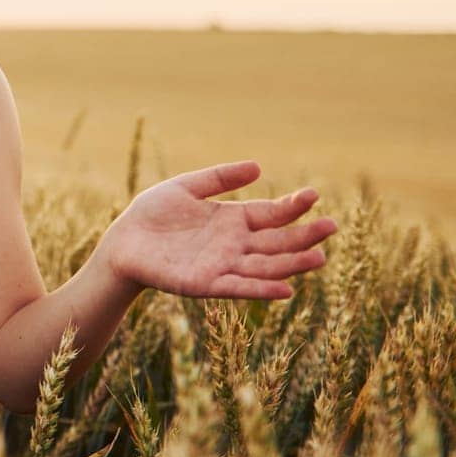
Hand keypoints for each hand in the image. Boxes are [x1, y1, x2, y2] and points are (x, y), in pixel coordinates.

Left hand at [101, 160, 337, 299]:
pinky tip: (286, 289)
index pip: (271, 214)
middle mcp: (234, 245)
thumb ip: (219, 178)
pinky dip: (261, 289)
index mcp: (232, 220)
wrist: (123, 241)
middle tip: (332, 227)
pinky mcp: (205, 284)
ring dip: (291, 264)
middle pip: (277, 242)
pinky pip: (238, 287)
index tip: (314, 195)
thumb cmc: (152, 214)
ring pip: (265, 266)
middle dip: (304, 236)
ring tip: (319, 257)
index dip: (293, 206)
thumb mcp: (185, 187)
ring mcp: (222, 265)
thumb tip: (258, 167)